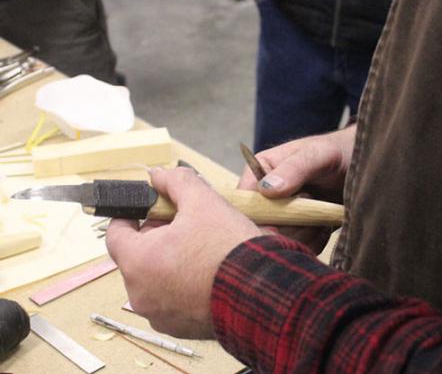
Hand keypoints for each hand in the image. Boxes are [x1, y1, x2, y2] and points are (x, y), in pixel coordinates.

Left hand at [107, 168, 262, 339]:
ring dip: (168, 260)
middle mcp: (140, 294)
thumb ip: (176, 181)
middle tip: (183, 223)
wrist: (263, 293)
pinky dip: (180, 283)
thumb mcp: (203, 201)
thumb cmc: (228, 248)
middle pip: (136, 255)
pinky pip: (170, 298)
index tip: (148, 209)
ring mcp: (159, 315)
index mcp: (138, 261)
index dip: (130, 215)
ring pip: (154, 277)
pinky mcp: (179, 327)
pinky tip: (205, 271)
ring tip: (198, 247)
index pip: (115, 233)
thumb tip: (158, 175)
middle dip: (155, 235)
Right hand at [239, 126, 355, 251]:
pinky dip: (313, 242)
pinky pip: (296, 247)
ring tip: (321, 218)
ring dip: (302, 235)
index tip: (278, 225)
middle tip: (311, 215)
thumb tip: (267, 189)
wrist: (362, 166)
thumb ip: (293, 168)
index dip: (257, 216)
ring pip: (278, 240)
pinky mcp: (296, 231)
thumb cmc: (337, 152)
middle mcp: (264, 196)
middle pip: (259, 225)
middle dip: (286, 227)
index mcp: (259, 172)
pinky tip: (325, 227)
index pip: (244, 201)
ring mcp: (280, 215)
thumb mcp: (317, 154)